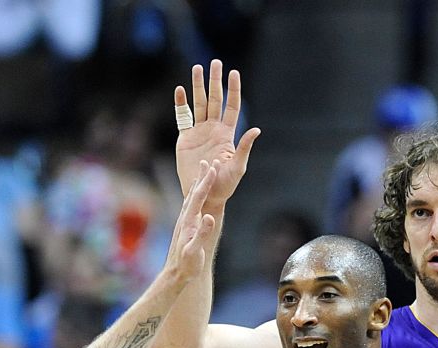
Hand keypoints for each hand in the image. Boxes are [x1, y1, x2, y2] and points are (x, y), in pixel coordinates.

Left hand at [163, 160, 217, 285]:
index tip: (214, 167)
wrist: (175, 273)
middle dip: (202, 177)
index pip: (199, 197)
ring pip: (192, 198)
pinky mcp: (186, 227)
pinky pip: (192, 207)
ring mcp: (185, 222)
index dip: (206, 182)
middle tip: (208, 161)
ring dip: (198, 184)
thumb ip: (202, 234)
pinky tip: (196, 195)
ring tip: (203, 173)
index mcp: (189, 221)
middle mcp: (185, 218)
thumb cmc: (187, 264)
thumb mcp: (194, 250)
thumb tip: (209, 217)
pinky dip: (195, 196)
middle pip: (194, 193)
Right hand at [174, 59, 260, 204]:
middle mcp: (213, 129)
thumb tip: (257, 130)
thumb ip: (244, 147)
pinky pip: (183, 117)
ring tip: (197, 68)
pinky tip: (180, 90)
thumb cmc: (224, 185)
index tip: (233, 73)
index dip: (233, 90)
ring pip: (199, 104)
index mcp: (227, 134)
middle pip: (214, 100)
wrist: (204, 194)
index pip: (232, 106)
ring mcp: (199, 132)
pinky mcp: (185, 138)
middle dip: (215, 81)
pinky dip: (181, 104)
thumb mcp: (238, 167)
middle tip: (215, 63)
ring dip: (198, 86)